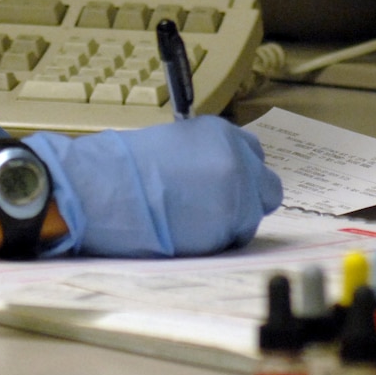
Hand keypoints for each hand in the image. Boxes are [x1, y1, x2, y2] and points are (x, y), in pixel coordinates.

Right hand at [25, 116, 282, 257]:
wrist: (108, 190)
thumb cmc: (127, 168)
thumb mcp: (174, 145)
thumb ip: (205, 156)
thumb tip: (213, 176)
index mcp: (221, 133)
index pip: (253, 154)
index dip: (240, 173)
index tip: (225, 185)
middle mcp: (238, 158)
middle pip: (267, 187)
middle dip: (249, 199)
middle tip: (219, 210)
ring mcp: (240, 191)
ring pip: (254, 216)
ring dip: (233, 223)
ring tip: (196, 224)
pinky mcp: (233, 223)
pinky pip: (236, 238)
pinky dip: (219, 240)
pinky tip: (191, 235)